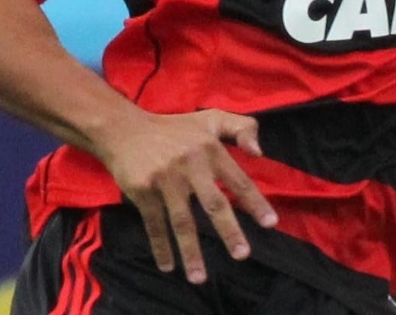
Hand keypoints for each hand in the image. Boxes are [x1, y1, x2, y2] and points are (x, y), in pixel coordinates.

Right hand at [96, 108, 278, 284]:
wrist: (125, 129)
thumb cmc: (175, 128)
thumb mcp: (212, 118)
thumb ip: (242, 128)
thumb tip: (260, 153)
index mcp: (211, 149)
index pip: (238, 180)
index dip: (255, 203)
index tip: (270, 224)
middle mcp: (190, 165)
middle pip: (213, 203)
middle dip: (228, 230)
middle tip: (242, 255)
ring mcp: (165, 180)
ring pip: (182, 221)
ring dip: (191, 251)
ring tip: (200, 277)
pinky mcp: (142, 191)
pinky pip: (154, 224)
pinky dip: (161, 246)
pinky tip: (168, 266)